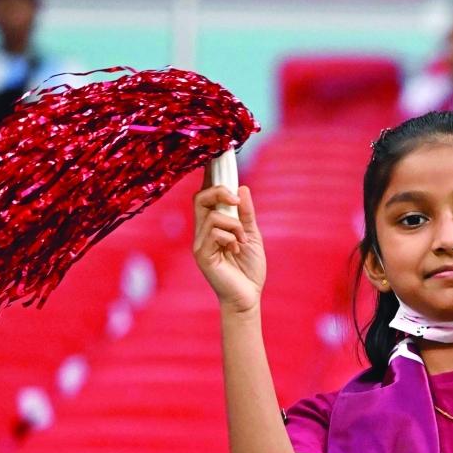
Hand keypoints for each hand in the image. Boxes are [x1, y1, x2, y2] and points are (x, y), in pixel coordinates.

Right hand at [193, 168, 265, 314]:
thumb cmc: (249, 269)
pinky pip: (213, 232)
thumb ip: (246, 214)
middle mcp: (202, 231)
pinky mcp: (201, 254)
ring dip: (233, 223)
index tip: (218, 156)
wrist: (248, 296)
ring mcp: (199, 243)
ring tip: (242, 240)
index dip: (210, 176)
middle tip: (236, 199)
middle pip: (200, 197)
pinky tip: (236, 249)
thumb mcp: (252, 236)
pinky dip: (230, 236)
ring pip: (209, 214)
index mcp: (213, 224)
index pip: (206, 195)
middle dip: (219, 191)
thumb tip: (242, 188)